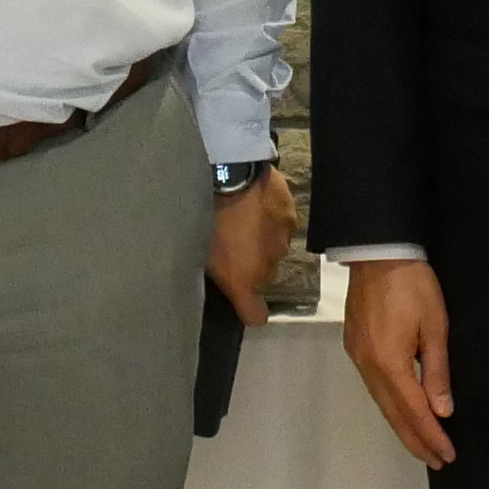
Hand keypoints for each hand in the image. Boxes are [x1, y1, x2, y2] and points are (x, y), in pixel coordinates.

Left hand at [206, 168, 299, 326]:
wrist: (231, 173)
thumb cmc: (205, 214)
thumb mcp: (197, 246)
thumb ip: (211, 269)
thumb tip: (215, 276)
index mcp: (243, 279)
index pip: (256, 316)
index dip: (249, 310)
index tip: (242, 302)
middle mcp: (269, 266)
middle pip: (264, 275)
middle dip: (252, 263)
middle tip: (232, 242)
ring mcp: (283, 240)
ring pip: (275, 248)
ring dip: (262, 239)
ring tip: (243, 218)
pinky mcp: (291, 214)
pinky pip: (282, 224)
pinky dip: (271, 217)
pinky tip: (255, 202)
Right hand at [345, 258, 456, 467]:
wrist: (377, 252)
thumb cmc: (413, 285)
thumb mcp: (435, 326)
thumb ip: (437, 371)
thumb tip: (441, 410)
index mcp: (390, 363)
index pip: (414, 410)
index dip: (432, 435)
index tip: (447, 455)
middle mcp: (369, 367)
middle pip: (393, 413)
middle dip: (415, 440)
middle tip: (436, 462)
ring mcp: (358, 357)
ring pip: (381, 403)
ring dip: (401, 427)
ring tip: (421, 445)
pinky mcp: (355, 347)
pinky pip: (374, 388)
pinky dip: (390, 407)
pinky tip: (400, 412)